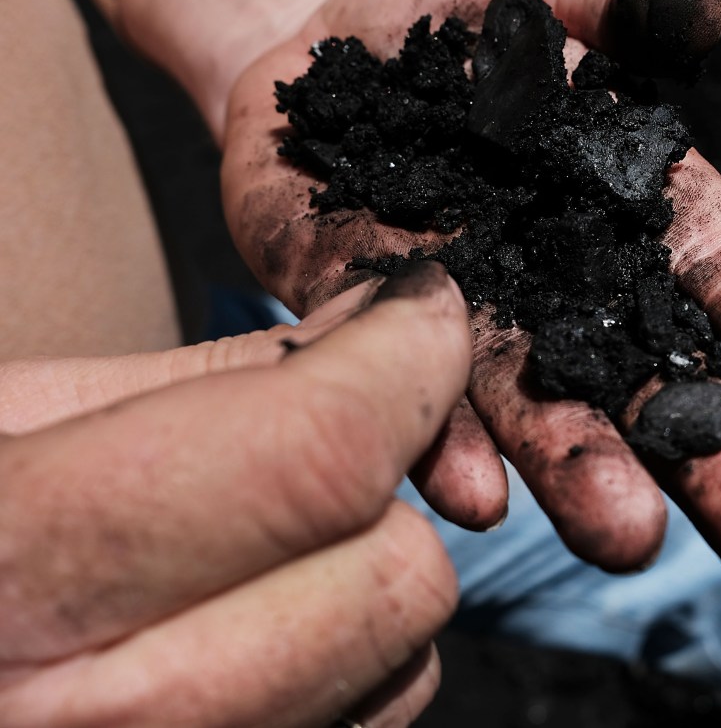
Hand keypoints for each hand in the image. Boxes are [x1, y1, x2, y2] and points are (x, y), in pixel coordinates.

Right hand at [0, 273, 468, 725]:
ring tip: (258, 544)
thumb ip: (201, 382)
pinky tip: (254, 629)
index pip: (309, 458)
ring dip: (368, 580)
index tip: (421, 313)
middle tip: (320, 434)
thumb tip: (376, 333)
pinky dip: (351, 665)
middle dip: (384, 484)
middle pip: (389, 577)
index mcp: (3, 574)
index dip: (402, 361)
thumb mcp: (1, 415)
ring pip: (402, 665)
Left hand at [111, 0, 720, 607]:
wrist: (318, 32)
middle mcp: (570, 294)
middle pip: (659, 392)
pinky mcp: (373, 331)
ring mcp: (475, 325)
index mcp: (636, 215)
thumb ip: (616, 4)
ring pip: (543, 417)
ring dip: (586, 482)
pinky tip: (475, 496)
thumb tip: (697, 7)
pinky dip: (441, 447)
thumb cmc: (458, 7)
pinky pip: (408, 400)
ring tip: (631, 541)